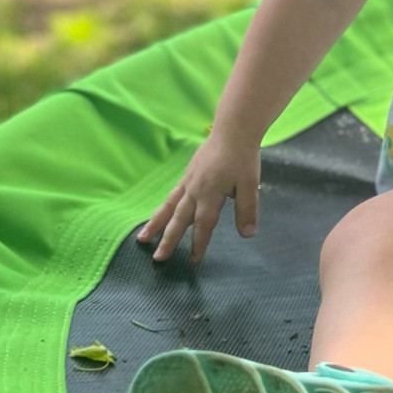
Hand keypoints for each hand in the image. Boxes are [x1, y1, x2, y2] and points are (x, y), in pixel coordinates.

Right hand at [135, 133, 260, 264]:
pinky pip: (172, 195)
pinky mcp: (187, 175)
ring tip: (142, 239)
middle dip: (168, 240)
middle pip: (179, 219)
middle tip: (158, 259)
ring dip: (156, 224)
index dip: (199, 244)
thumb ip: (247, 209)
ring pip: (168, 206)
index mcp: (210, 194)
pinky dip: (163, 208)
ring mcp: (188, 181)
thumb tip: (247, 235)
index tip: (194, 261)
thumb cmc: (243, 158)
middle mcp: (195, 190)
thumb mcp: (250, 184)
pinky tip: (159, 215)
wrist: (233, 130)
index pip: (203, 225)